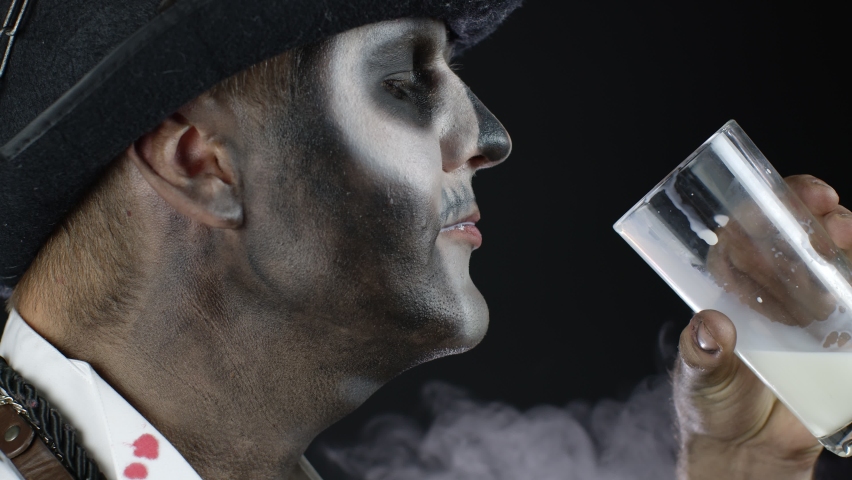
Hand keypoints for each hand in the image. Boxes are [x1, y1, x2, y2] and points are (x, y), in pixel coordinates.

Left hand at [673, 175, 851, 479]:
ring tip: (846, 237)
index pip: (751, 231)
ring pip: (834, 264)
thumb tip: (711, 326)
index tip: (797, 194)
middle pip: (800, 239)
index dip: (773, 205)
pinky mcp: (838, 339)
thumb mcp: (699, 375)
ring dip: (845, 245)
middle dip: (818, 219)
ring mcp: (810, 313)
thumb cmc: (712, 403)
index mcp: (733, 287)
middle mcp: (773, 291)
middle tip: (830, 218)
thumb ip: (703, 352)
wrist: (748, 449)